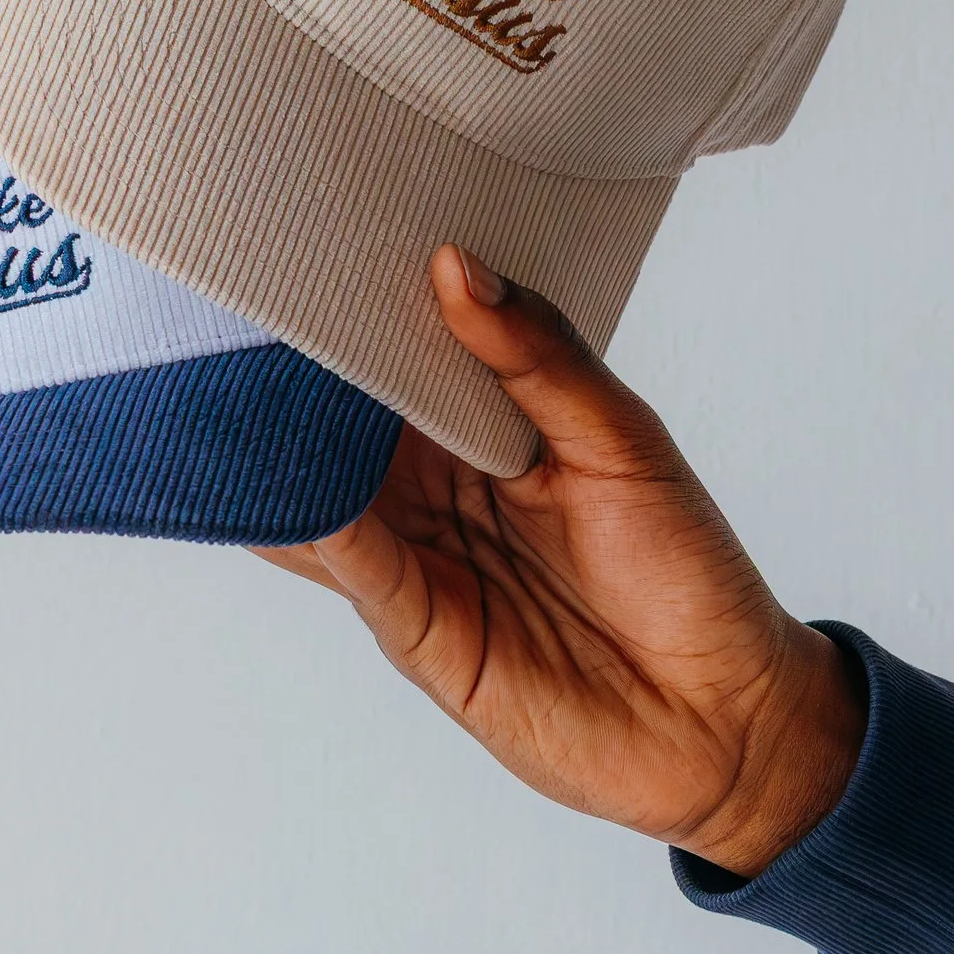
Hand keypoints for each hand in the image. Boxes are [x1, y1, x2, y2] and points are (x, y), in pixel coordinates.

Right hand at [257, 248, 865, 878]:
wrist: (728, 716)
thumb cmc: (689, 572)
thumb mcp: (623, 439)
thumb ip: (537, 356)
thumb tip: (455, 267)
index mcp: (485, 424)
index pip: (399, 351)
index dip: (353, 301)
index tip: (301, 236)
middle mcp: (435, 487)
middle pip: (342, 419)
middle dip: (291, 366)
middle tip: (234, 292)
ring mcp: (417, 558)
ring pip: (322, 490)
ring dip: (278, 448)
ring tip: (225, 382)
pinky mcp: (417, 630)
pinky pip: (350, 568)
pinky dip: (312, 527)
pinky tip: (288, 485)